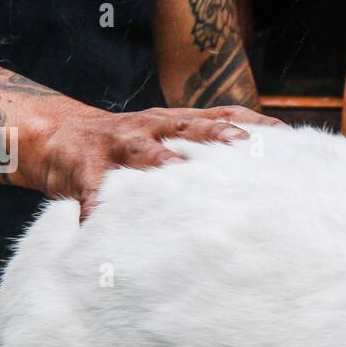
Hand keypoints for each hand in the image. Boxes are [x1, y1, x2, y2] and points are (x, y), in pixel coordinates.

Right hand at [31, 103, 285, 219]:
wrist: (57, 135)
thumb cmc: (127, 148)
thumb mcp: (167, 140)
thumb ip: (204, 150)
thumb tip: (257, 171)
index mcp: (175, 123)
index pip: (222, 116)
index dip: (254, 124)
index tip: (288, 138)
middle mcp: (152, 127)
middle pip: (190, 128)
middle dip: (218, 135)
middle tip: (245, 147)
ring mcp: (118, 144)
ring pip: (144, 151)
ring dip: (162, 162)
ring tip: (178, 175)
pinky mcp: (84, 167)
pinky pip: (92, 192)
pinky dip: (97, 211)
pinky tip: (102, 229)